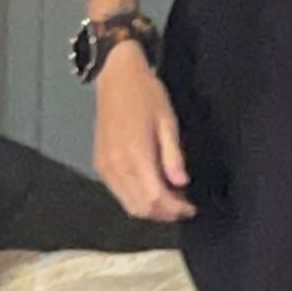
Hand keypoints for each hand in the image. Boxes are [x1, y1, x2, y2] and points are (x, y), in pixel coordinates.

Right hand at [93, 42, 196, 222]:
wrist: (117, 76)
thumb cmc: (146, 94)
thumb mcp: (168, 120)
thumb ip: (173, 155)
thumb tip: (181, 184)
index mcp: (136, 156)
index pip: (156, 199)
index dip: (175, 209)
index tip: (191, 208)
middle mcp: (117, 167)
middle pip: (141, 208)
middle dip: (164, 213)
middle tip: (183, 206)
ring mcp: (105, 167)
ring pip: (128, 205)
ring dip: (150, 209)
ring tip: (170, 199)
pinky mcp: (100, 164)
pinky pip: (118, 193)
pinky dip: (136, 198)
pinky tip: (151, 187)